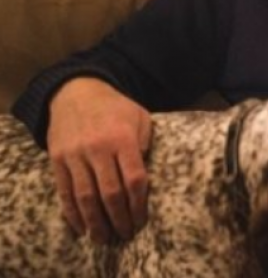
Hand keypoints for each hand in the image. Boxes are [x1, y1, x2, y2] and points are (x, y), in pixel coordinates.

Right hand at [47, 77, 151, 243]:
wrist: (76, 92)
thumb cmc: (116, 107)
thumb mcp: (140, 116)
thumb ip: (145, 143)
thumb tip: (143, 176)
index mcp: (123, 138)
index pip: (135, 179)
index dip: (139, 204)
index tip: (142, 219)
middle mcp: (98, 147)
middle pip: (111, 193)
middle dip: (120, 219)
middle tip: (126, 234)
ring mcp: (75, 154)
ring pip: (86, 197)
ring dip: (96, 222)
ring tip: (105, 238)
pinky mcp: (58, 159)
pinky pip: (65, 192)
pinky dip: (73, 213)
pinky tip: (82, 226)